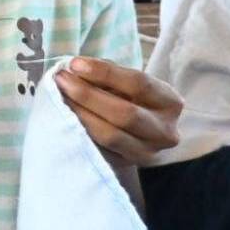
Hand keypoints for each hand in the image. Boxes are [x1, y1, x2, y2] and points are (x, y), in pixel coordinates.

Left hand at [54, 57, 182, 164]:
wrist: (138, 130)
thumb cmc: (129, 98)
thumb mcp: (126, 82)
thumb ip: (106, 74)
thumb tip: (75, 69)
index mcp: (170, 101)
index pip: (138, 84)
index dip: (105, 73)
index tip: (75, 64)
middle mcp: (165, 130)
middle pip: (125, 113)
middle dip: (88, 95)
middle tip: (62, 80)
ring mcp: (148, 152)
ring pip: (111, 135)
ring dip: (80, 114)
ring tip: (59, 96)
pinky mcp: (128, 165)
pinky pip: (100, 149)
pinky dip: (80, 131)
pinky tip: (64, 117)